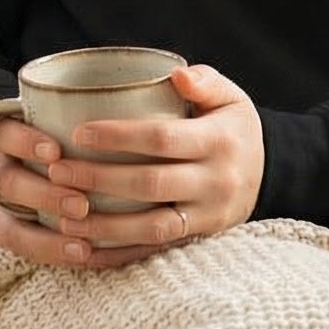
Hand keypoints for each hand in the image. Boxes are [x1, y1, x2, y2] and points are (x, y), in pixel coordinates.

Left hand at [0, 63, 263, 269]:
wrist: (271, 172)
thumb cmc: (233, 126)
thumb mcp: (230, 96)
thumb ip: (204, 80)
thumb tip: (177, 75)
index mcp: (220, 141)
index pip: (162, 138)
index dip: (119, 137)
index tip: (79, 132)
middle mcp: (217, 182)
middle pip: (150, 184)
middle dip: (99, 179)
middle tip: (57, 171)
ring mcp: (209, 215)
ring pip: (151, 227)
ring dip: (104, 226)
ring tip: (63, 217)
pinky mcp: (200, 239)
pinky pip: (155, 251)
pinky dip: (119, 254)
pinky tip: (84, 248)